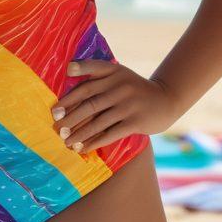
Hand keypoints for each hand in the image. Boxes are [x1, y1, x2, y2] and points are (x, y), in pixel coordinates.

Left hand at [50, 59, 178, 152]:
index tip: (55, 108)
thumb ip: (96, 72)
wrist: (166, 99)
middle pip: (89, 104)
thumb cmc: (135, 88)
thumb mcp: (119, 74)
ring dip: (80, 134)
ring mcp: (128, 105)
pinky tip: (83, 148)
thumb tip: (67, 72)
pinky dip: (95, 142)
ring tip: (66, 142)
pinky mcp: (135, 122)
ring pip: (98, 122)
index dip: (69, 96)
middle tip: (56, 128)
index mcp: (113, 73)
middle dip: (70, 118)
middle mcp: (120, 87)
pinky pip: (110, 134)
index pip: (86, 86)